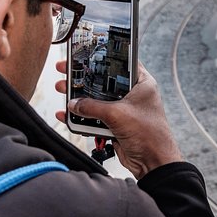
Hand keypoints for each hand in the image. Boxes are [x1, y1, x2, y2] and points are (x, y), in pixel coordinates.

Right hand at [54, 61, 182, 178]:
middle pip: (104, 82)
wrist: (153, 163)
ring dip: (80, 98)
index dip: (103, 58)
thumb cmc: (149, 135)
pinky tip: (67, 114)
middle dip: (84, 78)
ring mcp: (123, 110)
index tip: (86, 54)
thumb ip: (93, 107)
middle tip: (67, 71)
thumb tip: (75, 103)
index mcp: (141, 83)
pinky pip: (95, 117)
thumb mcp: (118, 114)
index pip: (121, 63)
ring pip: (97, 100)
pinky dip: (82, 116)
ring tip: (63, 90)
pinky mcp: (116, 124)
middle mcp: (133, 94)